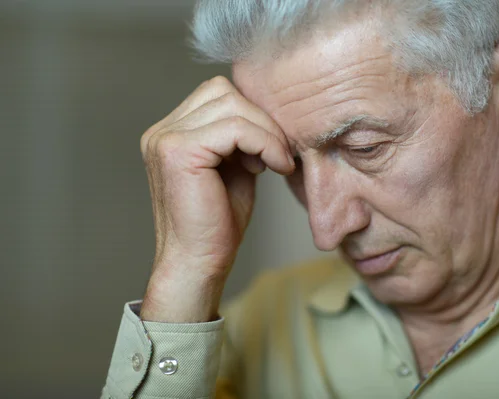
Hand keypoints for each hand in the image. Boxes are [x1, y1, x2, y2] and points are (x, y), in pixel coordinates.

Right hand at [139, 76, 294, 321]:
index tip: (271, 149)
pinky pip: (235, 128)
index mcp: (170, 133)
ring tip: (275, 163)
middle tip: (278, 154)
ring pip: (231, 104)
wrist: (198, 264)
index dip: (252, 114)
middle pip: (222, 90)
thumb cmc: (217, 224)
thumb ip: (240, 138)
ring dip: (265, 132)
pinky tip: (272, 168)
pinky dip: (264, 143)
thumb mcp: (232, 168)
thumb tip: (266, 111)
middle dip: (261, 119)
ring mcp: (166, 139)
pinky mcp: (179, 152)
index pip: (216, 94)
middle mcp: (162, 131)